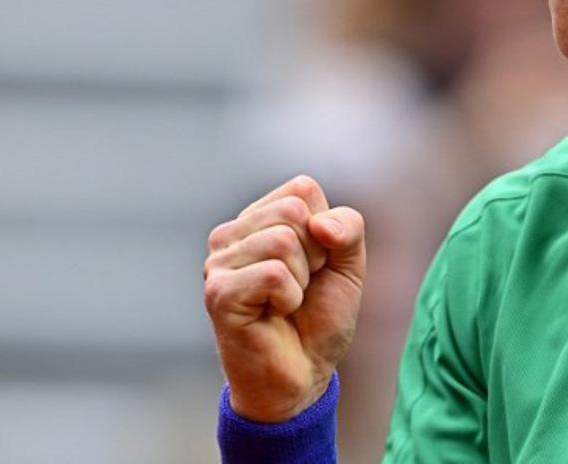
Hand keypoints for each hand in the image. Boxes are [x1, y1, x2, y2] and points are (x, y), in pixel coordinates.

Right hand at [203, 175, 365, 422]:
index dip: (324, 230)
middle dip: (314, 255)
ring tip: (284, 304)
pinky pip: (273, 273)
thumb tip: (319, 224)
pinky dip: (288, 298)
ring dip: (301, 281)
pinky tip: (272, 316)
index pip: (302, 190)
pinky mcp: (219, 292)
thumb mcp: (348, 266)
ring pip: (283, 240)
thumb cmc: (318, 320)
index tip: (314, 266)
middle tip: (299, 289)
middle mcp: (231, 234)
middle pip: (293, 211)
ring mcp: (219, 262)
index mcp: (258, 219)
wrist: (303, 377)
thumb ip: (348, 229)